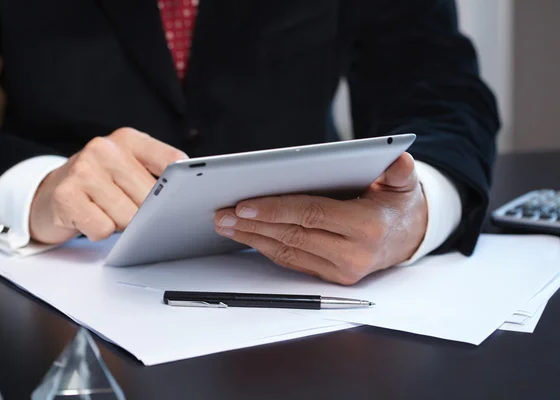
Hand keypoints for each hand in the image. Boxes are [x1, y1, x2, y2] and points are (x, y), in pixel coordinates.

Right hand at [30, 127, 186, 243]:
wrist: (47, 196)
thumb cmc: (98, 186)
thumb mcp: (128, 169)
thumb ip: (156, 176)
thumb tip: (185, 201)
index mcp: (128, 139)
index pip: (172, 161)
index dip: (182, 186)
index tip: (183, 199)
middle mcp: (105, 148)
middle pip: (150, 197)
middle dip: (144, 213)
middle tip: (126, 207)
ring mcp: (83, 170)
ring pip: (128, 217)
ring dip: (120, 224)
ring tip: (105, 211)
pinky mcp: (66, 195)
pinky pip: (103, 229)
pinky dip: (99, 232)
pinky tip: (89, 218)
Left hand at [214, 153, 427, 284]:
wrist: (407, 238)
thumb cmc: (397, 205)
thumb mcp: (404, 183)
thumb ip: (399, 171)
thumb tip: (397, 159)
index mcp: (367, 227)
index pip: (312, 215)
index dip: (276, 209)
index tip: (245, 203)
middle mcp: (353, 254)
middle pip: (292, 236)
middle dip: (253, 224)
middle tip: (222, 214)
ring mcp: (341, 271)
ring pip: (287, 252)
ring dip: (253, 238)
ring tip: (226, 225)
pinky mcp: (331, 277)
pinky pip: (292, 262)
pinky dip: (266, 249)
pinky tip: (248, 236)